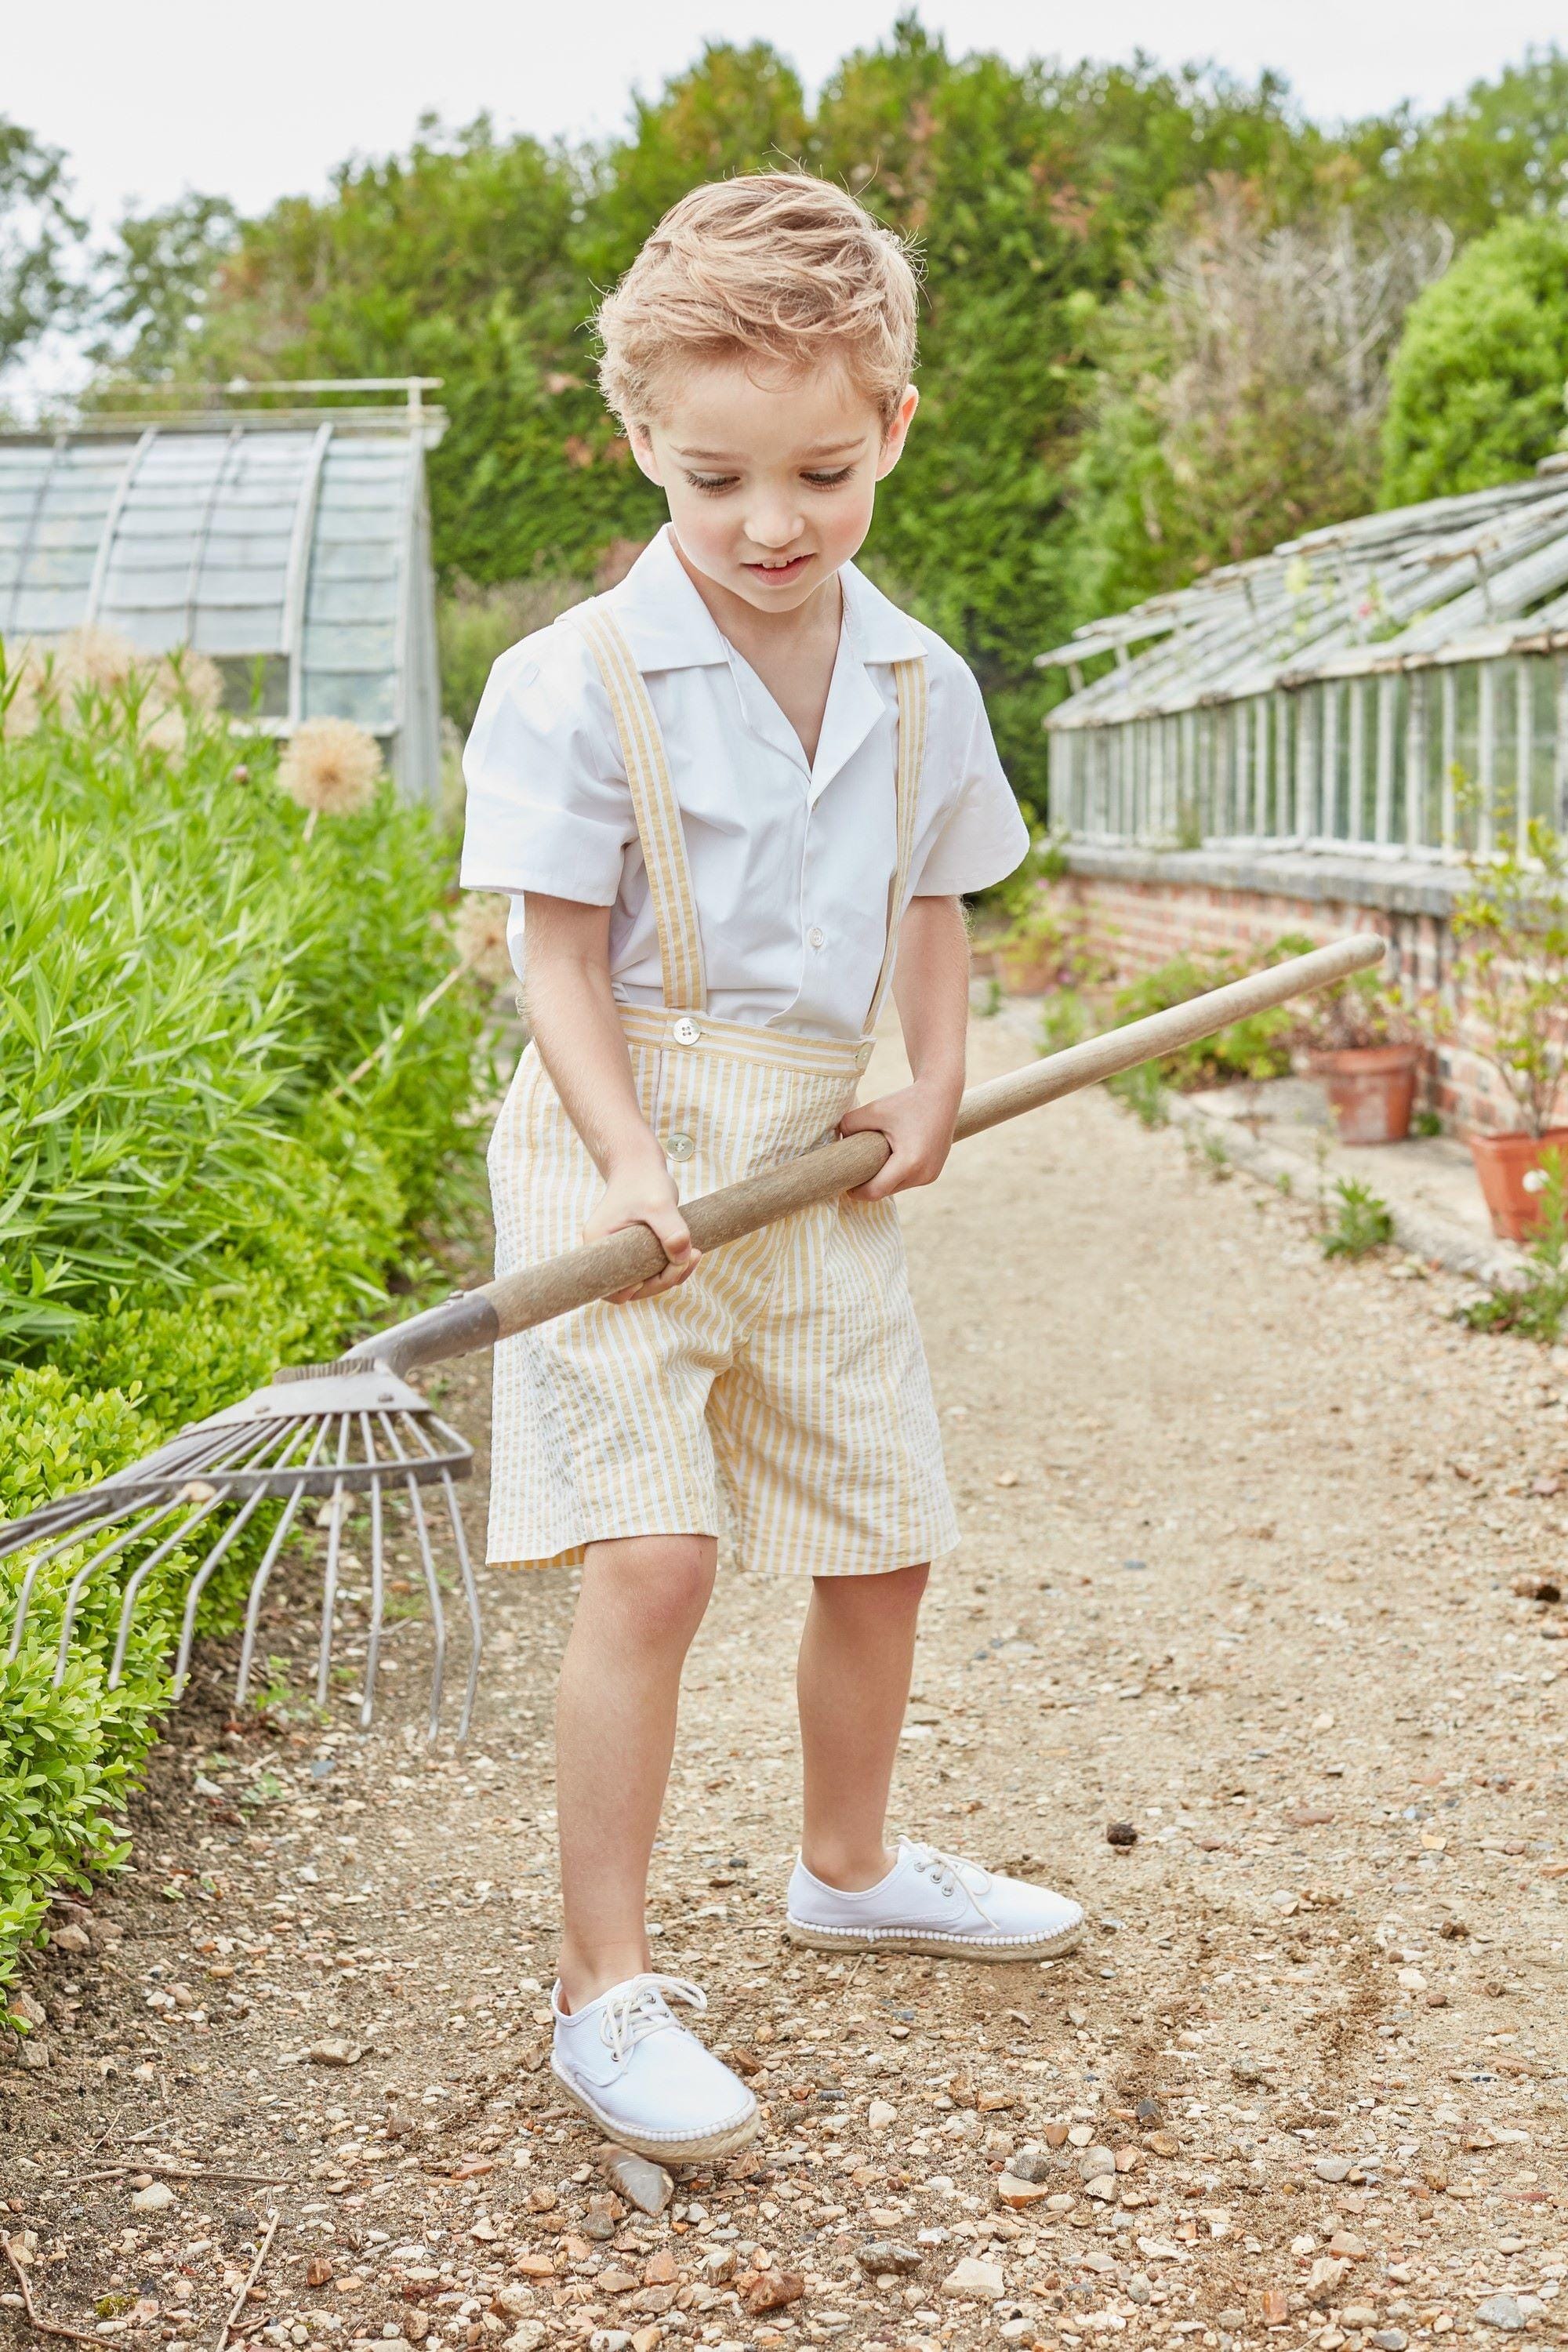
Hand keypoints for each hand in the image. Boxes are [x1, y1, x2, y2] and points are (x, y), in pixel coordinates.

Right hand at [583, 1146, 700, 1300]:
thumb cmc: (645, 1181)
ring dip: (672, 1273)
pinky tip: (691, 1254)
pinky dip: (672, 1266)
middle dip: (663, 1280)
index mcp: (599, 1245)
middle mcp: (605, 1253)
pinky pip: (652, 1268)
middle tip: (690, 1258)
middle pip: (633, 1287)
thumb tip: (683, 1258)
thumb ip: (671, 1230)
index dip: (639, 1288)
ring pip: (646, 1280)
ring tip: (695, 1254)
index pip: (613, 1289)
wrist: (640, 1165)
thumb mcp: (659, 1203)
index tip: (661, 1269)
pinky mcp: (634, 1249)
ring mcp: (620, 1252)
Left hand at [840, 1075, 962, 1200]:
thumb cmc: (906, 1102)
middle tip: (851, 1172)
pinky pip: (908, 1181)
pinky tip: (887, 1161)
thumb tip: (836, 1141)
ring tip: (869, 1164)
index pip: (875, 1191)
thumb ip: (849, 1125)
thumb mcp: (873, 1110)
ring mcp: (931, 1175)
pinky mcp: (934, 1173)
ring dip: (882, 1180)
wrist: (941, 1094)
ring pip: (897, 1188)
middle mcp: (923, 1174)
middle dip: (868, 1184)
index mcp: (909, 1163)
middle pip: (885, 1191)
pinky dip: (895, 1175)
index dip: (856, 1192)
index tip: (843, 1183)